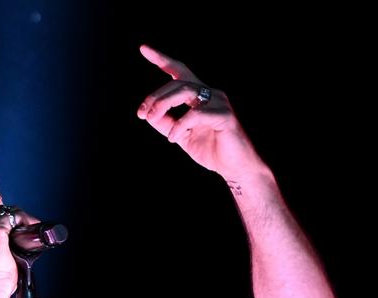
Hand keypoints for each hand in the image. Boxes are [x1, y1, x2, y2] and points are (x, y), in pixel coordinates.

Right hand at [0, 204, 38, 297]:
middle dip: (18, 219)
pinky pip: (14, 217)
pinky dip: (26, 220)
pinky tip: (32, 229)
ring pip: (8, 213)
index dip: (10, 223)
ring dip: (23, 219)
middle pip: (0, 213)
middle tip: (32, 229)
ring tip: (34, 229)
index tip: (23, 230)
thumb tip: (17, 243)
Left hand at [136, 45, 265, 178]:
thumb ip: (165, 122)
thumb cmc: (211, 150)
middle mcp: (211, 94)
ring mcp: (219, 102)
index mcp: (200, 96)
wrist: (235, 168)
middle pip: (178, 81)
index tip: (143, 49)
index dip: (162, 60)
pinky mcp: (225, 115)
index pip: (180, 71)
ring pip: (185, 90)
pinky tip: (173, 138)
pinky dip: (179, 125)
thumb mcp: (181, 135)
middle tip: (142, 113)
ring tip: (152, 119)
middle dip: (155, 96)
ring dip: (163, 103)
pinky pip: (195, 115)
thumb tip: (147, 113)